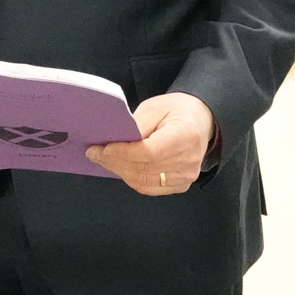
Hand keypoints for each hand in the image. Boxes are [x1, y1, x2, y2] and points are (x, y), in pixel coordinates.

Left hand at [85, 92, 213, 194]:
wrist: (200, 121)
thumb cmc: (177, 111)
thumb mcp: (155, 107)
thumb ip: (137, 124)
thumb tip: (116, 140)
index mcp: (185, 135)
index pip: (150, 152)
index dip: (124, 153)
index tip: (104, 148)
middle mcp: (189, 159)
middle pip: (144, 168)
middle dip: (115, 161)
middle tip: (94, 153)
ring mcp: (186, 175)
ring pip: (144, 181)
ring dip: (119, 171)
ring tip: (103, 160)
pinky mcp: (181, 184)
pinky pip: (149, 187)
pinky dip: (131, 179)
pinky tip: (119, 167)